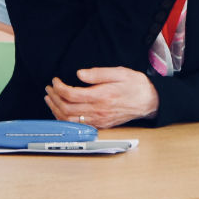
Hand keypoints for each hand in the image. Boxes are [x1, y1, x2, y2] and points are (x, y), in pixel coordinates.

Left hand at [43, 66, 158, 128]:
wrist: (150, 101)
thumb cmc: (135, 85)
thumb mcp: (119, 72)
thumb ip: (97, 73)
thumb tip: (79, 74)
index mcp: (101, 96)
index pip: (71, 94)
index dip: (59, 87)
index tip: (55, 80)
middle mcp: (98, 111)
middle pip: (67, 108)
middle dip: (54, 98)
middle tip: (49, 88)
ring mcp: (99, 120)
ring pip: (70, 120)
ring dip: (56, 110)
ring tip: (50, 99)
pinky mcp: (101, 125)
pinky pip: (78, 125)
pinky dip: (65, 119)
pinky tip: (61, 111)